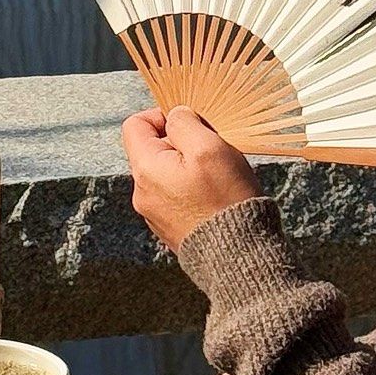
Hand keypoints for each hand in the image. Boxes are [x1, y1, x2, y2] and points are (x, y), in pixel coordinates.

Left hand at [121, 106, 261, 254]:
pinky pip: (175, 195)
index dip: (161, 115)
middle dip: (180, 143)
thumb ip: (185, 123)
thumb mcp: (208, 148)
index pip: (135, 125)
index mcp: (145, 170)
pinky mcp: (171, 228)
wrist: (240, 258)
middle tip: (211, 151)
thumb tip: (174, 116)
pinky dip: (192, 188)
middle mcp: (142, 193)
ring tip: (217, 177)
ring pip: (166, 173)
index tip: (190, 123)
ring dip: (188, 166)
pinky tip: (215, 197)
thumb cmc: (225, 200)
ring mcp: (155, 214)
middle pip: (152, 149)